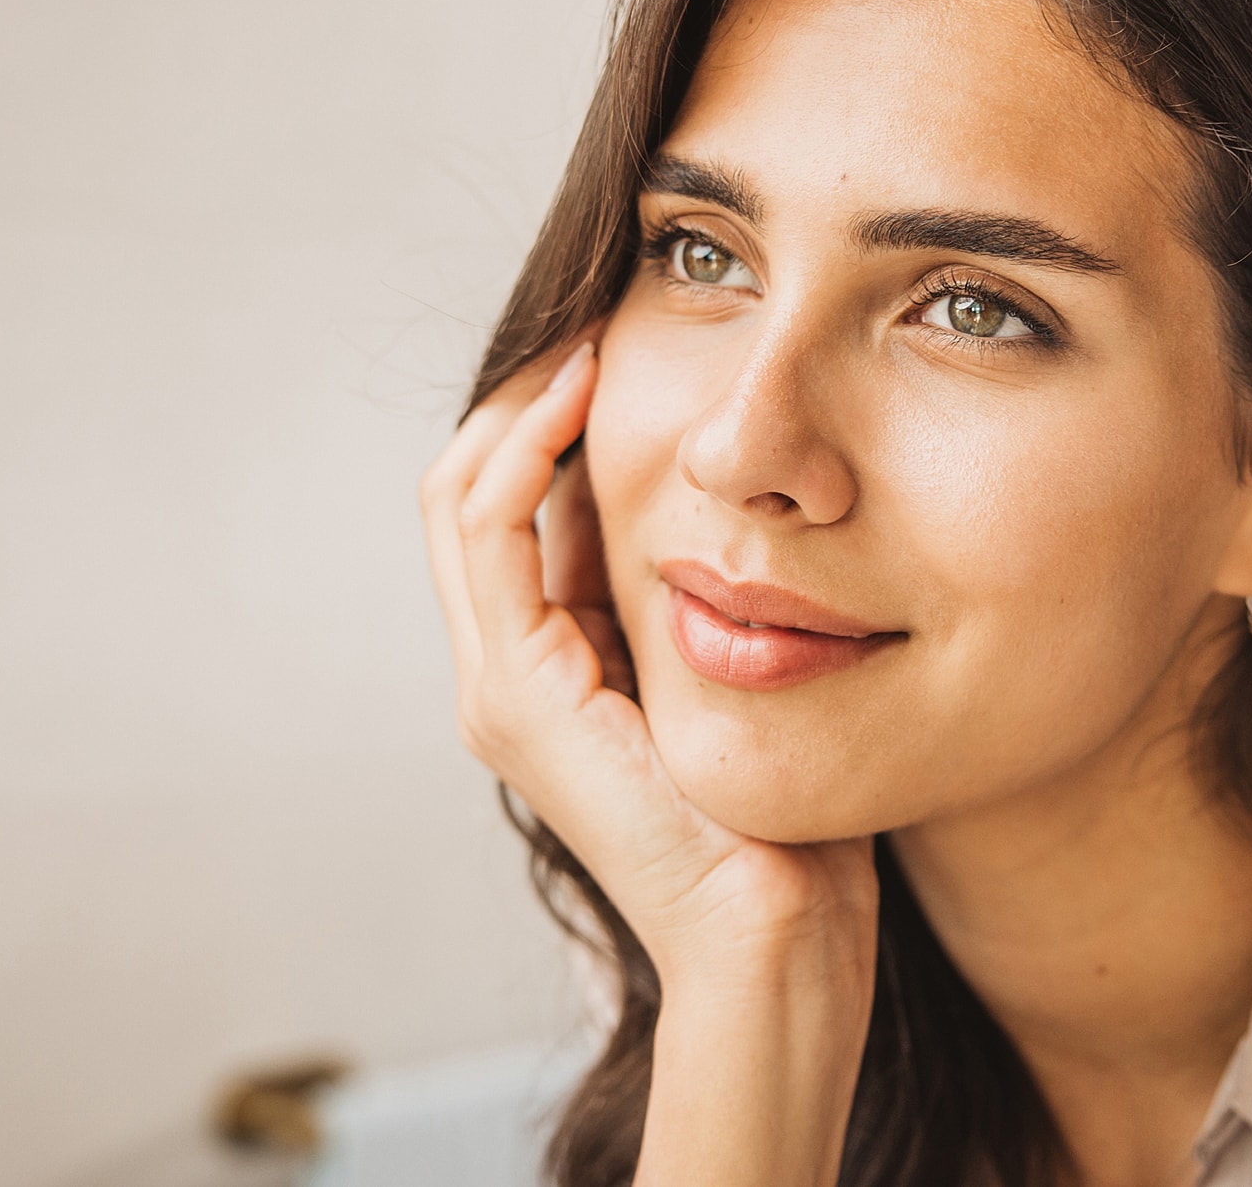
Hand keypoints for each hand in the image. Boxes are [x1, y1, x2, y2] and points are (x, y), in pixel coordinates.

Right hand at [419, 340, 878, 992]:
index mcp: (553, 668)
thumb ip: (717, 596)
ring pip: (463, 494)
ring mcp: (502, 687)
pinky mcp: (518, 697)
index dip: (554, 415)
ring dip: (521, 403)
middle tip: (598, 313)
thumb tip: (750, 499)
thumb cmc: (788, 820)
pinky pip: (491, 534)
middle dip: (529, 392)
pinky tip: (584, 393)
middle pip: (472, 488)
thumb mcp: (746, 669)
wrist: (778, 938)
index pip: (515, 507)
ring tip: (590, 333)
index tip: (624, 338)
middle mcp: (509, 674)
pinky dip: (524, 450)